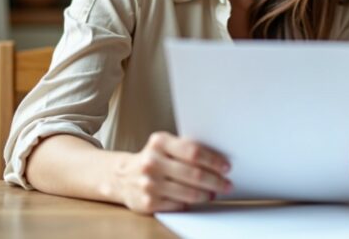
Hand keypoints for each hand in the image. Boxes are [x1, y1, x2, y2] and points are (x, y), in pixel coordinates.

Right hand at [114, 131, 232, 213]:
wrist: (121, 177)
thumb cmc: (153, 159)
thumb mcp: (165, 145)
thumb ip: (186, 148)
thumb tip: (218, 159)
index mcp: (159, 142)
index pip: (193, 152)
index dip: (214, 161)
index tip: (226, 167)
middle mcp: (152, 162)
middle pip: (194, 174)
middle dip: (215, 181)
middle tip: (227, 184)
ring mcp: (149, 184)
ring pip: (188, 193)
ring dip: (206, 194)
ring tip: (213, 193)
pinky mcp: (147, 203)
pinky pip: (178, 205)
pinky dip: (190, 204)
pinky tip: (195, 200)